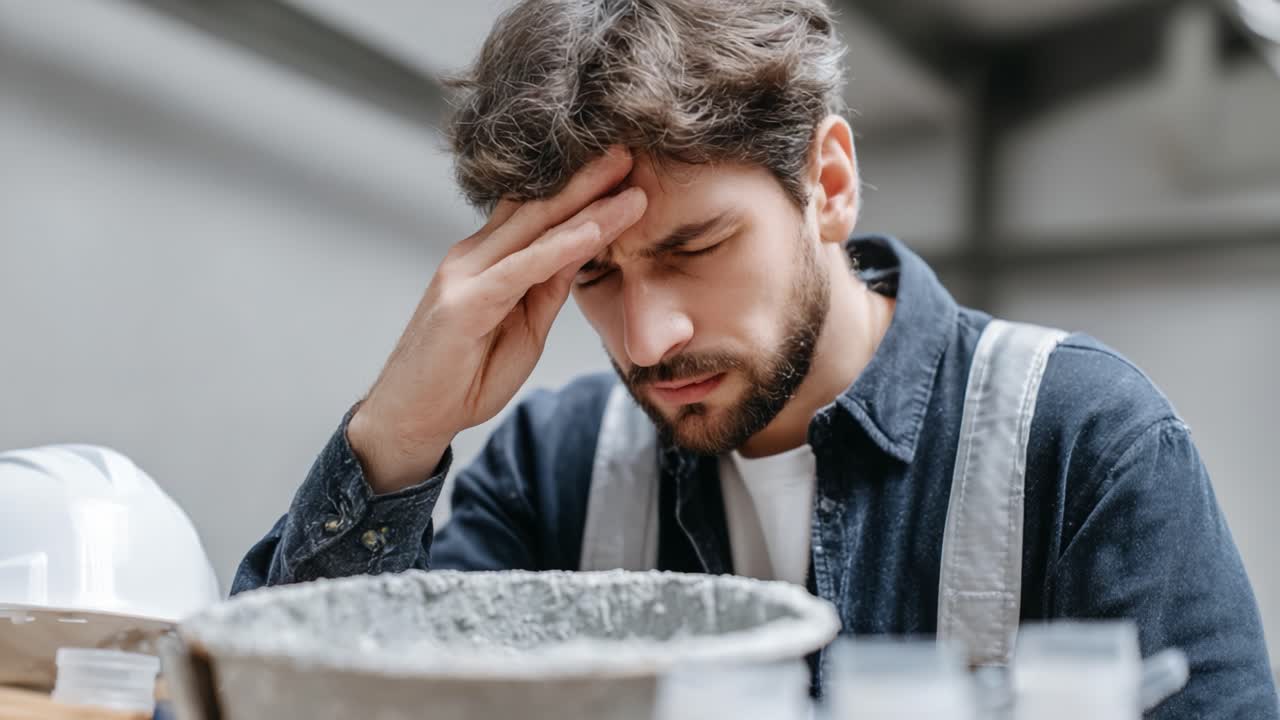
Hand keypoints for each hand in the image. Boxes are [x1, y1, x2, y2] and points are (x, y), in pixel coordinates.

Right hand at [348, 147, 645, 493]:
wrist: (411, 418)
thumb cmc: (464, 377)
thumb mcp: (524, 328)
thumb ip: (548, 287)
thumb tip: (583, 249)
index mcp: (488, 260)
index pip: (540, 214)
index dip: (583, 190)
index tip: (626, 170)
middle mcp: (473, 256)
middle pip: (539, 207)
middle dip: (589, 178)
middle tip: (633, 148)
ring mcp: (465, 275)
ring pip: (535, 228)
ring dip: (586, 203)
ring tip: (629, 178)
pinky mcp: (465, 303)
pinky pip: (522, 269)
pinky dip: (561, 248)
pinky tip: (594, 231)